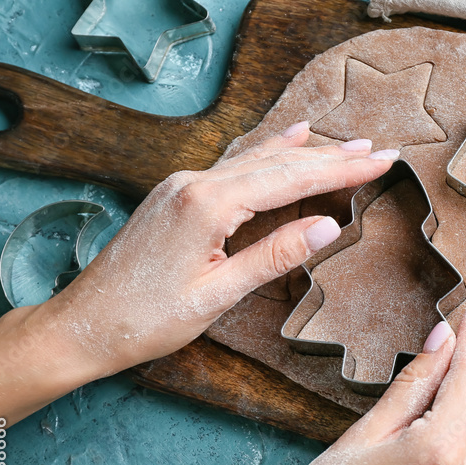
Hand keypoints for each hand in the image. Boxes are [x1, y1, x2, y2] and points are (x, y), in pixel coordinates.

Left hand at [0, 123, 395, 439]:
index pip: (290, 180)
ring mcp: (183, 185)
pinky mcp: (177, 195)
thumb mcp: (217, 295)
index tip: (381, 161)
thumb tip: (328, 227)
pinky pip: (234, 165)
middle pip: (277, 163)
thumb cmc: (146, 319)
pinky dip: (268, 153)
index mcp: (207, 205)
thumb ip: (273, 255)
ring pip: (256, 159)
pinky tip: (287, 139)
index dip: (340, 170)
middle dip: (332, 156)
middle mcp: (194, 183)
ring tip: (346, 142)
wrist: (84, 324)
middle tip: (378, 150)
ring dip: (305, 152)